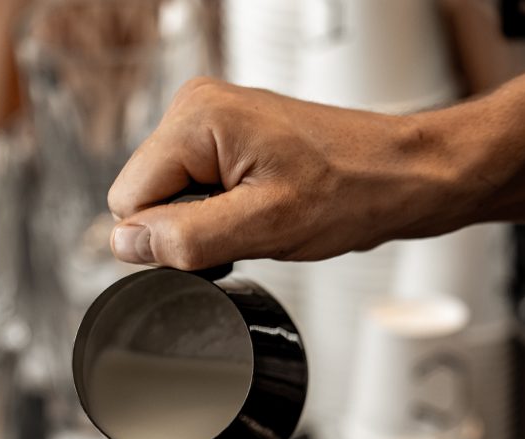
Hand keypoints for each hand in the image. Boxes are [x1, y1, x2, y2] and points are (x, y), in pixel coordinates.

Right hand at [108, 77, 457, 269]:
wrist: (399, 176)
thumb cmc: (351, 189)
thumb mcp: (264, 227)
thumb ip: (187, 238)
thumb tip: (125, 244)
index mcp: (197, 118)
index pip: (127, 199)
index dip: (166, 237)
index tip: (221, 235)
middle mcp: (196, 109)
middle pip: (144, 198)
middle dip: (187, 228)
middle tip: (246, 225)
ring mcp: (211, 122)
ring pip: (168, 200)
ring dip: (207, 223)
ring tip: (259, 214)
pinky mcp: (226, 139)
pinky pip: (194, 192)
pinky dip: (221, 213)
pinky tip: (258, 207)